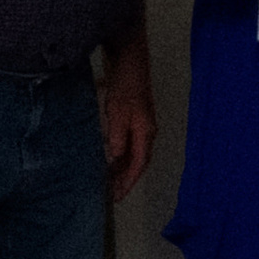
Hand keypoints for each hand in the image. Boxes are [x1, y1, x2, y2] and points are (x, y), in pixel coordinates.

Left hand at [102, 64, 155, 200]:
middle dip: (127, 180)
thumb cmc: (126, 85)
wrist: (131, 63)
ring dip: (124, 169)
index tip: (119, 194)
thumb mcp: (117, 112)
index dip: (128, 181)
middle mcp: (147, 133)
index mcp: (145, 133)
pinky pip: (130, 145)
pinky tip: (112, 160)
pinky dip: (122, 156)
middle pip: (138, 163)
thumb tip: (115, 157)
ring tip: (111, 182)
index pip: (138, 165)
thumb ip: (117, 137)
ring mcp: (142, 127)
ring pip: (134, 155)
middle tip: (114, 194)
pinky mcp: (135, 121)